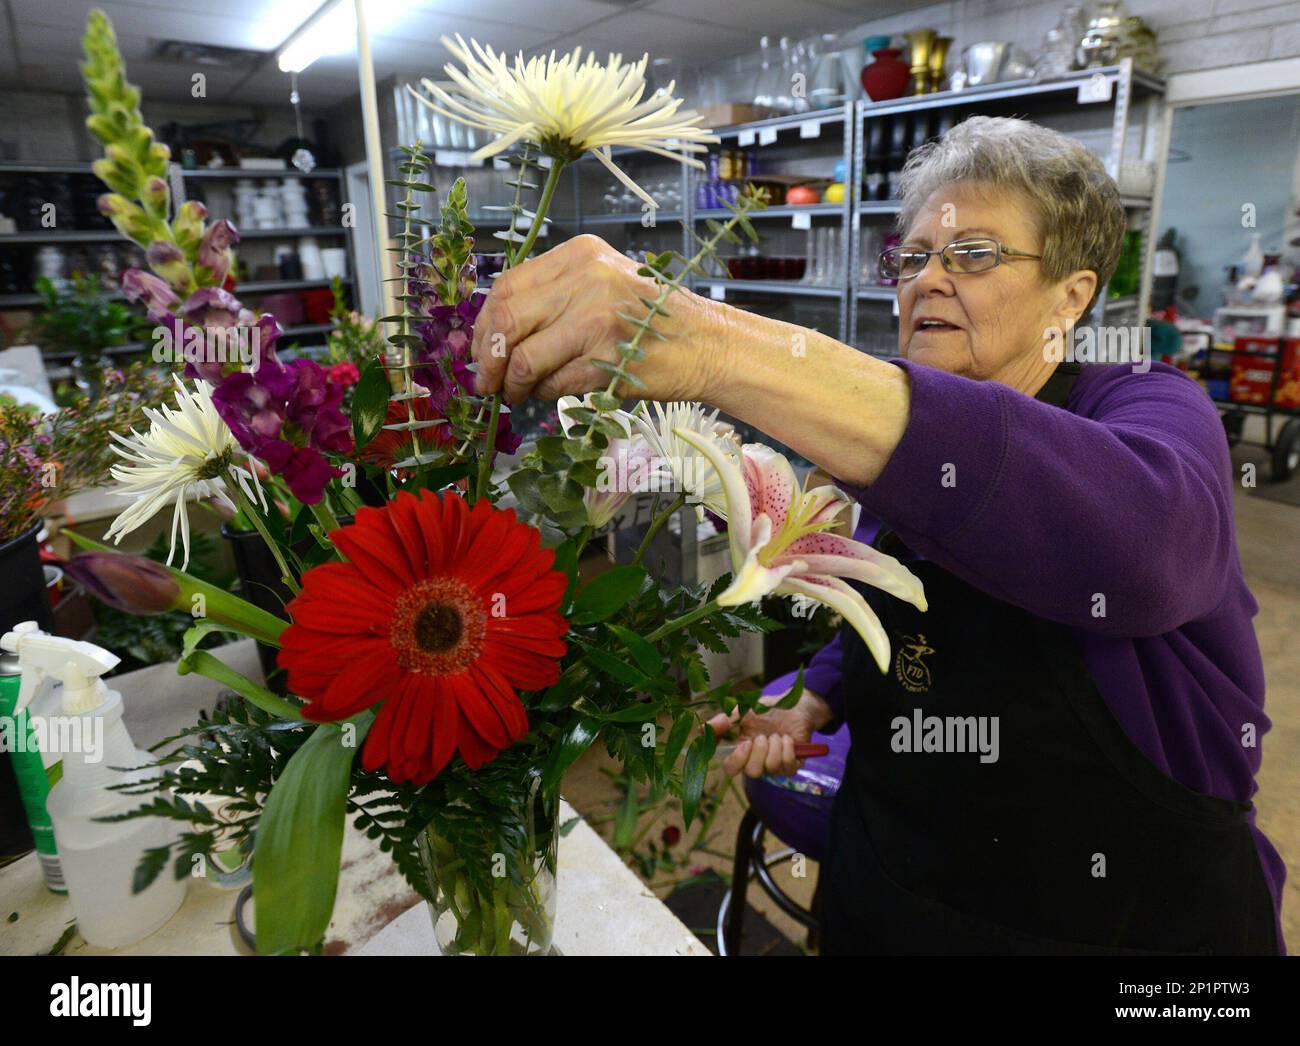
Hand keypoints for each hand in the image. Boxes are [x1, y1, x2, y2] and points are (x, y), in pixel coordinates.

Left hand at [469, 234, 728, 404]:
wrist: (709, 345)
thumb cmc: (654, 320)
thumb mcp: (603, 285)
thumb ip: (555, 296)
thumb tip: (494, 333)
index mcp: (581, 255)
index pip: (508, 285)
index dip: (485, 323)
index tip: (482, 349)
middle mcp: (587, 279)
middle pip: (507, 318)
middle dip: (488, 357)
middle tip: (487, 381)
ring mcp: (597, 319)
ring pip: (524, 357)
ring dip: (513, 384)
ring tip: (517, 393)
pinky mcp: (607, 359)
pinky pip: (554, 382)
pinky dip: (545, 394)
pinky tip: (552, 393)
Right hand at [707, 688, 833, 778]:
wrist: (793, 705)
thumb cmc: (766, 709)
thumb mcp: (741, 711)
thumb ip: (723, 721)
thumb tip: (702, 729)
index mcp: (742, 751)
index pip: (730, 768)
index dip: (736, 760)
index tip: (745, 743)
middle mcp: (756, 761)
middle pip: (752, 773)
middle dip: (759, 752)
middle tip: (764, 736)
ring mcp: (774, 765)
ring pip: (771, 768)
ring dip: (775, 747)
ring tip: (777, 734)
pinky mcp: (791, 765)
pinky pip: (787, 767)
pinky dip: (788, 749)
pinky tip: (789, 739)